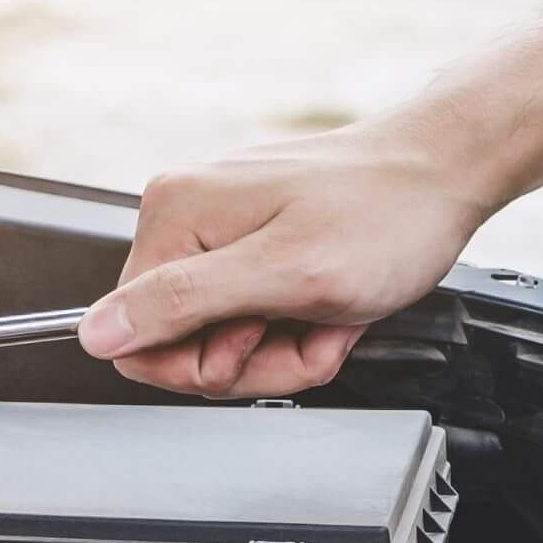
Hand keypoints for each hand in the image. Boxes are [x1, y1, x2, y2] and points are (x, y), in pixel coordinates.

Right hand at [78, 120, 491, 397]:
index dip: (204, 366)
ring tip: (328, 315)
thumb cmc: (383, 216)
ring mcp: (222, 232)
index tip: (260, 346)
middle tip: (307, 331)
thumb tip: (98, 332)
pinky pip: (260, 318)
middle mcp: (187, 218)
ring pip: (228, 340)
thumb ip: (183, 304)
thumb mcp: (282, 274)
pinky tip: (333, 310)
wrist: (443, 176)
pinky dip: (303, 329)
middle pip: (184, 344)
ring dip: (286, 347)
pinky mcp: (257, 245)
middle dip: (255, 359)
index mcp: (174, 217)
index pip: (134, 337)